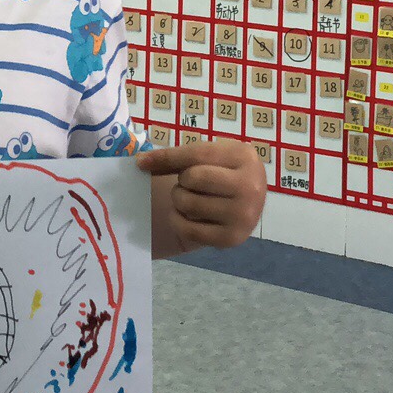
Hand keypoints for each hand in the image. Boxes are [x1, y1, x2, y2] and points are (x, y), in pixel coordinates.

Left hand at [137, 139, 266, 253]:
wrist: (245, 202)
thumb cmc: (222, 173)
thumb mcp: (209, 157)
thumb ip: (177, 158)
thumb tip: (141, 162)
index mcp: (245, 156)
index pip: (197, 154)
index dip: (166, 156)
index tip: (141, 162)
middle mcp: (251, 186)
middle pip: (193, 177)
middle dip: (183, 181)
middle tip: (191, 184)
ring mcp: (245, 215)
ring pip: (189, 203)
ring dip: (180, 200)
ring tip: (192, 198)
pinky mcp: (232, 238)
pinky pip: (189, 229)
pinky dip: (178, 221)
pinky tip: (186, 216)